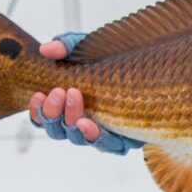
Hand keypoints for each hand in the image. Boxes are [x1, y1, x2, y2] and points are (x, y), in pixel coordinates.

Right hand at [28, 32, 143, 154]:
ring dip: (72, 120)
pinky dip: (95, 135)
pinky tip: (88, 123)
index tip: (38, 94)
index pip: (45, 116)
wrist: (153, 69)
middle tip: (58, 92)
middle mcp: (82, 123)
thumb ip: (67, 46)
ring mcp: (102, 134)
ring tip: (74, 98)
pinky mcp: (124, 140)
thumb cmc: (116, 62)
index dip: (38, 110)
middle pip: (58, 131)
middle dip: (54, 113)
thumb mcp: (89, 48)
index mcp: (69, 106)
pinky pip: (107, 145)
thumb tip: (47, 49)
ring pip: (79, 138)